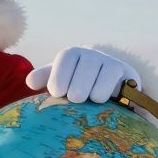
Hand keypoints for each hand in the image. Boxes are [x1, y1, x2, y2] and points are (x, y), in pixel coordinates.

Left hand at [25, 46, 139, 103]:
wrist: (105, 85)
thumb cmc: (74, 84)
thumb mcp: (58, 79)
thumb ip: (43, 78)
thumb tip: (30, 82)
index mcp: (71, 55)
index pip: (66, 59)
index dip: (60, 76)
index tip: (57, 93)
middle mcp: (92, 55)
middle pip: (86, 69)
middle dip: (78, 88)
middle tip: (75, 100)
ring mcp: (111, 63)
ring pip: (105, 75)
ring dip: (96, 93)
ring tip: (91, 101)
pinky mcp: (127, 74)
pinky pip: (120, 83)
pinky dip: (112, 93)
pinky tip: (106, 102)